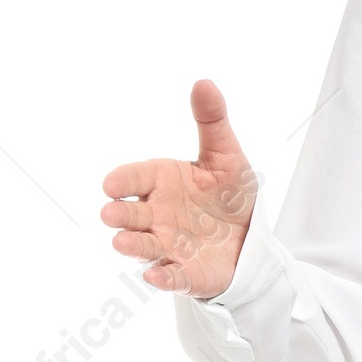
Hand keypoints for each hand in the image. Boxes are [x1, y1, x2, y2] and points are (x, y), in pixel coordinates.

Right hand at [100, 79, 255, 298]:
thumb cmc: (229, 193)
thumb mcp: (227, 154)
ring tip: (120, 242)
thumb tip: (204, 82)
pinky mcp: (185, 273)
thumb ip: (212, 122)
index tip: (110, 183)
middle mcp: (157, 214)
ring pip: (143, 246)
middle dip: (119, 213)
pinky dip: (163, 279)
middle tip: (109, 213)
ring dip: (131, 245)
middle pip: (131, 214)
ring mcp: (168, 245)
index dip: (123, 180)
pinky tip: (155, 277)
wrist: (251, 236)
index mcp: (162, 182)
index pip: (135, 177)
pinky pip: (172, 278)